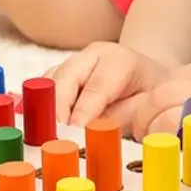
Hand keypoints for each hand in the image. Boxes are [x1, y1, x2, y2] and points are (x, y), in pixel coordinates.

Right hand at [46, 42, 172, 132]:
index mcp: (119, 60)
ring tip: (44, 134)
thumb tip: (104, 133)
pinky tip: (41, 126)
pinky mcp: (60, 73)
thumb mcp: (151, 106)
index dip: (84, 109)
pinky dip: (40, 105)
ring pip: (50, 80)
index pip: (98, 85)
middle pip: (67, 77)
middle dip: (58, 107)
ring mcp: (74, 62)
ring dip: (45, 107)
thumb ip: (129, 117)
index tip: (74, 130)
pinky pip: (44, 87)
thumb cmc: (150, 95)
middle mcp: (93, 55)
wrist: (148, 79)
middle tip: (54, 135)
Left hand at [115, 59, 190, 160]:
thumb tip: (163, 104)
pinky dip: (178, 157)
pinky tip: (180, 163)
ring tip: (159, 151)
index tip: (145, 120)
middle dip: (142, 120)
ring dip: (156, 139)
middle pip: (157, 99)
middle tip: (142, 137)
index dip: (147, 104)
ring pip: (165, 123)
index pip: (162, 83)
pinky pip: (188, 150)